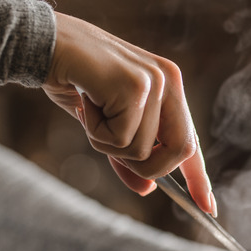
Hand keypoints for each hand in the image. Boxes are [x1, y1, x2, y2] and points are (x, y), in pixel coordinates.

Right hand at [42, 12, 215, 215]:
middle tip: (111, 148)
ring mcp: (155, 81)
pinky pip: (120, 139)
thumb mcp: (105, 125)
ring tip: (90, 111)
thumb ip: (128, 155)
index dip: (199, 177)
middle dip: (147, 167)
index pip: (190, 140)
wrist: (42, 43)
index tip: (208, 207)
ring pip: (142, 151)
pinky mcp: (135, 86)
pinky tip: (84, 102)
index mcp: (170, 87)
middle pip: (180, 151)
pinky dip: (94, 132)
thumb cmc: (74, 80)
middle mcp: (169, 81)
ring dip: (106, 143)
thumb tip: (146, 189)